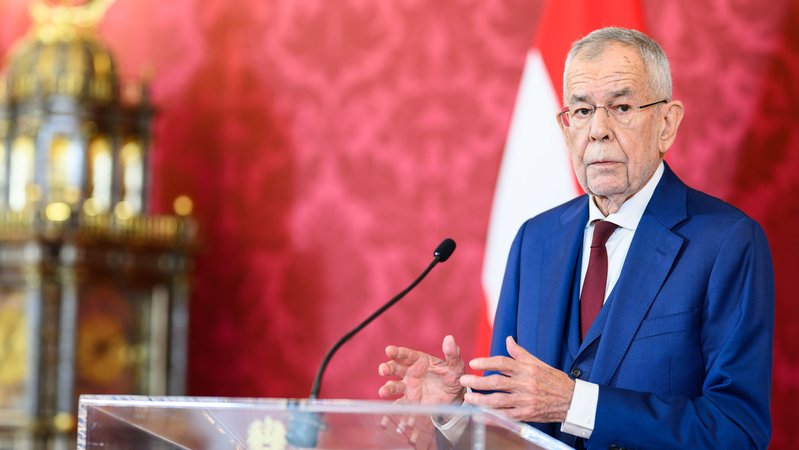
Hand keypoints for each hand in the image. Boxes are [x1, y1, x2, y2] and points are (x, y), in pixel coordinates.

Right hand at [377, 335, 465, 404]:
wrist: (454, 396)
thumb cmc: (452, 376)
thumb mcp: (455, 365)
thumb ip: (452, 353)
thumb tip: (450, 338)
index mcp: (419, 360)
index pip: (405, 354)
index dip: (397, 352)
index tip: (389, 350)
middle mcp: (410, 372)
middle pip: (395, 368)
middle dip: (388, 368)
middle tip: (383, 369)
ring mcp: (409, 386)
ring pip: (394, 385)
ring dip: (388, 388)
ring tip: (383, 392)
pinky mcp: (411, 400)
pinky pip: (402, 403)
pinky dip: (396, 406)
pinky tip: (392, 408)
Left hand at [460, 336, 574, 422]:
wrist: (572, 401)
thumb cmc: (554, 380)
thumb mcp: (538, 363)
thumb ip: (520, 353)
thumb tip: (508, 339)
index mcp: (527, 369)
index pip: (503, 362)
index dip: (486, 362)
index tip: (473, 362)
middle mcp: (525, 384)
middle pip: (497, 382)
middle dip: (478, 382)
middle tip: (464, 380)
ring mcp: (525, 400)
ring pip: (498, 400)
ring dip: (481, 399)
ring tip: (468, 397)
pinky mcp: (526, 414)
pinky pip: (506, 415)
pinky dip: (492, 415)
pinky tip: (480, 414)